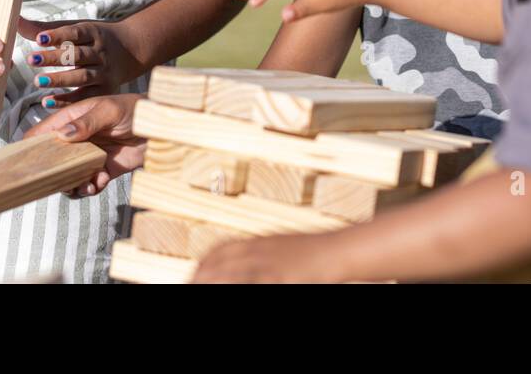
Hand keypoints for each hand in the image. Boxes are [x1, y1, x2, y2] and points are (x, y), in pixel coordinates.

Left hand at [16, 17, 143, 103]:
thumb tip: (15, 20)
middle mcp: (100, 52)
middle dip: (54, 57)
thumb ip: (45, 29)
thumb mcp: (75, 29)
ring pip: (82, 76)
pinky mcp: (105, 89)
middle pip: (76, 55)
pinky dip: (66, 100)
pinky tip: (46, 102)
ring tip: (37, 81)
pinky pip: (85, 96)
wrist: (131, 50)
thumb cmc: (93, 39)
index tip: (39, 38)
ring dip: (59, 79)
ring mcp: (104, 72)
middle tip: (30, 59)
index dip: (57, 35)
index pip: (75, 33)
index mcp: (93, 33)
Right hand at [23, 93, 145, 195]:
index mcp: (72, 120)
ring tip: (81, 185)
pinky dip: (90, 187)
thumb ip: (87, 122)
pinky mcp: (103, 170)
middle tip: (56, 180)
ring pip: (68, 177)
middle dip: (50, 173)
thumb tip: (62, 135)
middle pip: (52, 160)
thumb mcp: (109, 110)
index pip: (43, 133)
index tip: (25, 162)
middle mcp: (77, 140)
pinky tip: (99, 181)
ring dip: (70, 185)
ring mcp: (89, 156)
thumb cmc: (135, 109)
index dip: (31, 146)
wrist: (160, 127)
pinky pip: (88, 185)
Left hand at [192, 232, 340, 283]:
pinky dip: (240, 286)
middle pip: (219, 264)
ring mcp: (269, 265)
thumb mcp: (283, 246)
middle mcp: (260, 251)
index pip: (220, 250)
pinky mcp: (281, 278)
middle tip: (190, 285)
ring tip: (199, 288)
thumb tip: (244, 258)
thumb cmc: (315, 251)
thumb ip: (262, 252)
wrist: (340, 249)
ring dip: (213, 282)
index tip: (193, 274)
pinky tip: (233, 289)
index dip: (202, 263)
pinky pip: (254, 282)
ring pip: (230, 275)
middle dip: (200, 277)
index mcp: (259, 241)